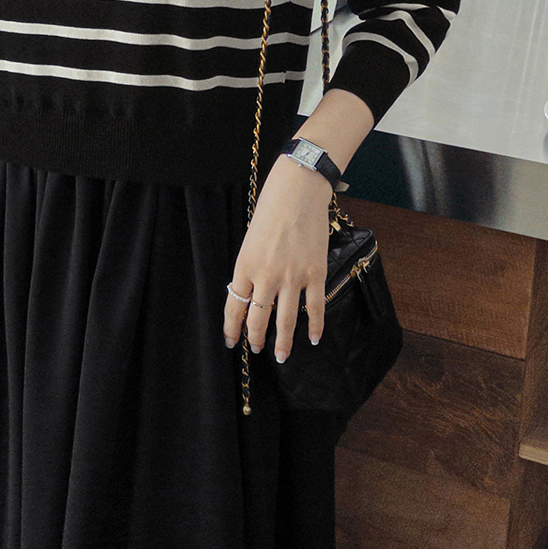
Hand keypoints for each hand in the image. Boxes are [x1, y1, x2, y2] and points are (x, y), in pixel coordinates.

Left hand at [223, 155, 331, 362]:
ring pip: (285, 321)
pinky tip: (313, 339)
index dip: (232, 329)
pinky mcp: (315, 274)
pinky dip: (314, 326)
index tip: (232, 342)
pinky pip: (314, 308)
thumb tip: (252, 294)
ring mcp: (292, 278)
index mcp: (245, 267)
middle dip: (256, 338)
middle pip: (258, 319)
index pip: (234, 308)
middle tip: (257, 348)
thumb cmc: (271, 211)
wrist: (297, 192)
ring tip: (280, 355)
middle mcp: (266, 277)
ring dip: (282, 342)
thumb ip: (250, 269)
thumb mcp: (250, 242)